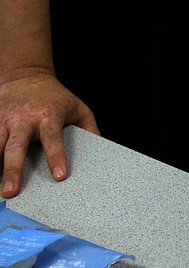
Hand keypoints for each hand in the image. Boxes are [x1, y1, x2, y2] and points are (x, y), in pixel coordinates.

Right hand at [0, 69, 98, 196]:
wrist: (26, 76)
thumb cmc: (56, 97)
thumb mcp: (79, 108)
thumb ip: (90, 129)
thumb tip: (100, 154)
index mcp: (49, 116)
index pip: (53, 139)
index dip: (56, 157)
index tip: (59, 176)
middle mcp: (24, 119)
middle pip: (16, 147)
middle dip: (13, 170)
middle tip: (12, 192)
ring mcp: (4, 120)